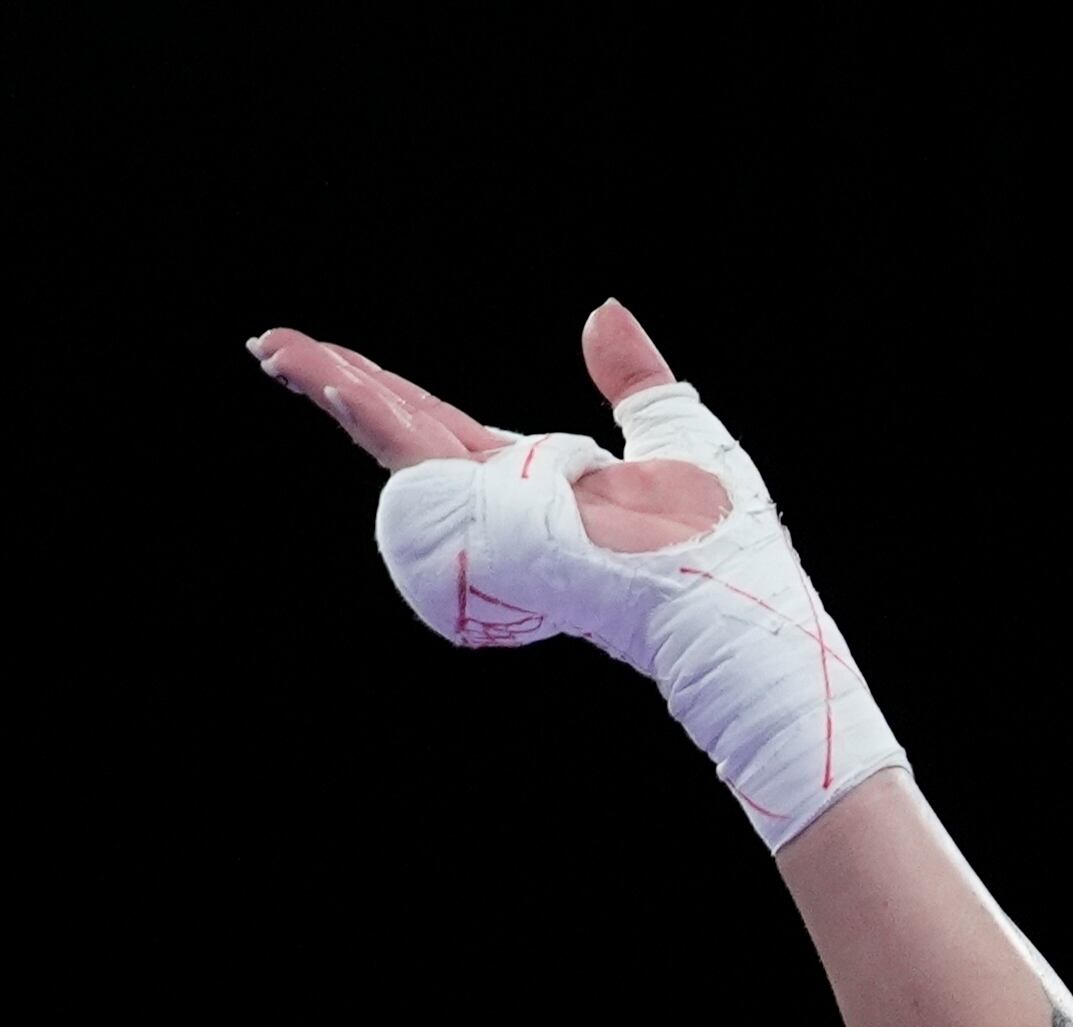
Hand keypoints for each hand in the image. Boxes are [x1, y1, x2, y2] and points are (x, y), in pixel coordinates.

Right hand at [247, 301, 727, 553]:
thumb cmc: (718, 537)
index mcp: (533, 477)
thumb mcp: (674, 431)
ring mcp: (495, 513)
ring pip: (399, 438)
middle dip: (337, 384)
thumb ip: (633, 377)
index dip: (389, 389)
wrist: (728, 594)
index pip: (443, 427)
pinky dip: (378, 418)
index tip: (335, 357)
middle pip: (403, 428)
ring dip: (340, 391)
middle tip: (270, 345)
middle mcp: (503, 498)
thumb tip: (604, 311)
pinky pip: (425, 460)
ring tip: (279, 351)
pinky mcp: (496, 519)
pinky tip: (335, 382)